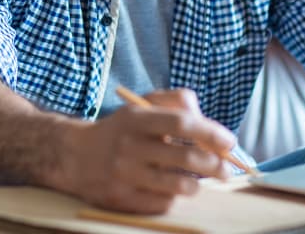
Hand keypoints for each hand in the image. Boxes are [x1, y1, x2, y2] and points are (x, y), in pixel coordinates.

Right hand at [58, 88, 234, 214]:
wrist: (75, 157)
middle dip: (215, 165)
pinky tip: (170, 188)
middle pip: (185, 159)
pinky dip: (174, 197)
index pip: (181, 123)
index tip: (229, 142)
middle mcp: (129, 146)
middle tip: (226, 168)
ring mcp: (125, 175)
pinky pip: (163, 203)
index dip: (210, 133)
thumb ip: (176, 102)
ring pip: (178, 186)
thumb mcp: (141, 105)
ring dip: (197, 184)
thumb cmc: (120, 130)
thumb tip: (208, 122)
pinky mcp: (123, 199)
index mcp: (136, 118)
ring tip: (199, 179)